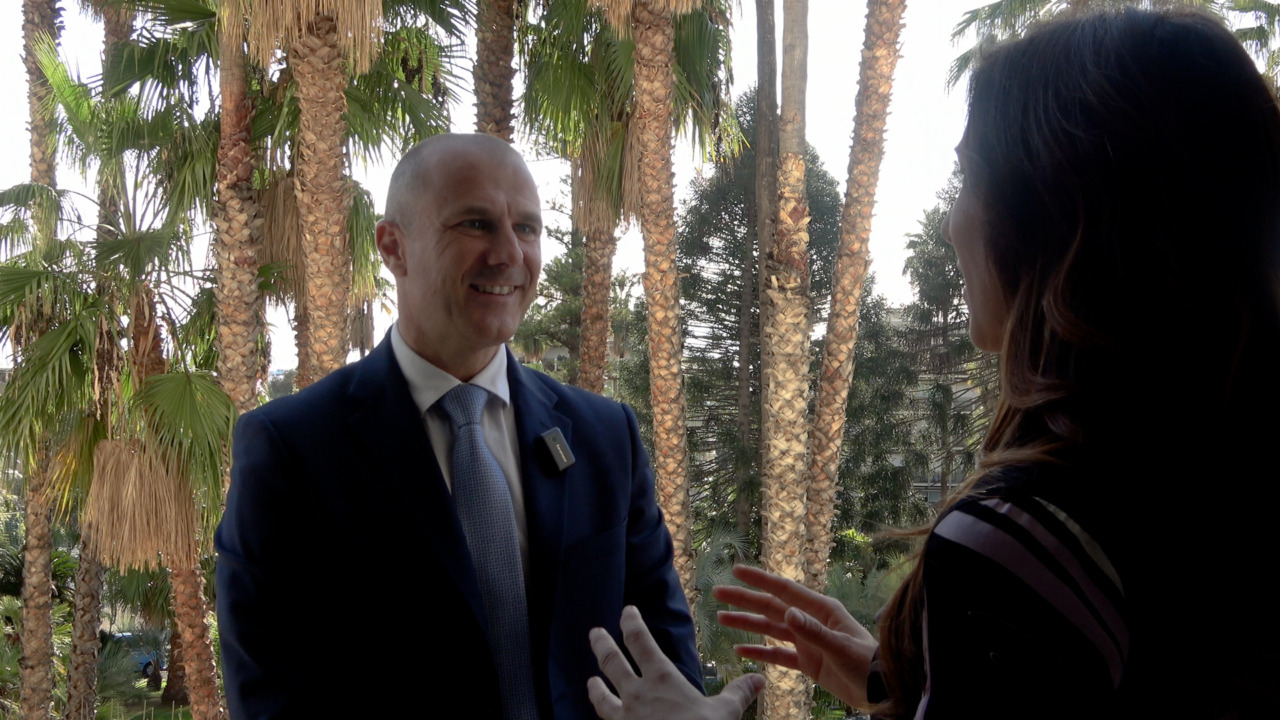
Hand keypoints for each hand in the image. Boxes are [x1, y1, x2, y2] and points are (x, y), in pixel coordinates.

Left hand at [588, 606, 764, 719]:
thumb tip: (758, 679)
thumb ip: (738, 693)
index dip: (631, 623)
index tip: (627, 611)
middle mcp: (637, 695)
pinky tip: (605, 719)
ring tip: (591, 681)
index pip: (640, 641)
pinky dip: (603, 718)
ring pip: (602, 697)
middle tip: (595, 632)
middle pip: (612, 662)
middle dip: (602, 645)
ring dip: (595, 688)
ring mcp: (625, 718)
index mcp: (661, 680)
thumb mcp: (724, 714)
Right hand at [714, 565, 878, 709]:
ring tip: (722, 618)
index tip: (737, 570)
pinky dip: (759, 652)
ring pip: (770, 629)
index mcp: (820, 610)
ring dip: (747, 623)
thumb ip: (813, 631)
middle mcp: (810, 621)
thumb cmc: (867, 663)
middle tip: (718, 593)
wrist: (880, 688)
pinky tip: (740, 650)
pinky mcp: (807, 662)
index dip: (760, 580)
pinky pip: (778, 655)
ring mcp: (807, 641)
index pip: (784, 590)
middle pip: (771, 606)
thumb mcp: (840, 647)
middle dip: (744, 599)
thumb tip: (787, 613)